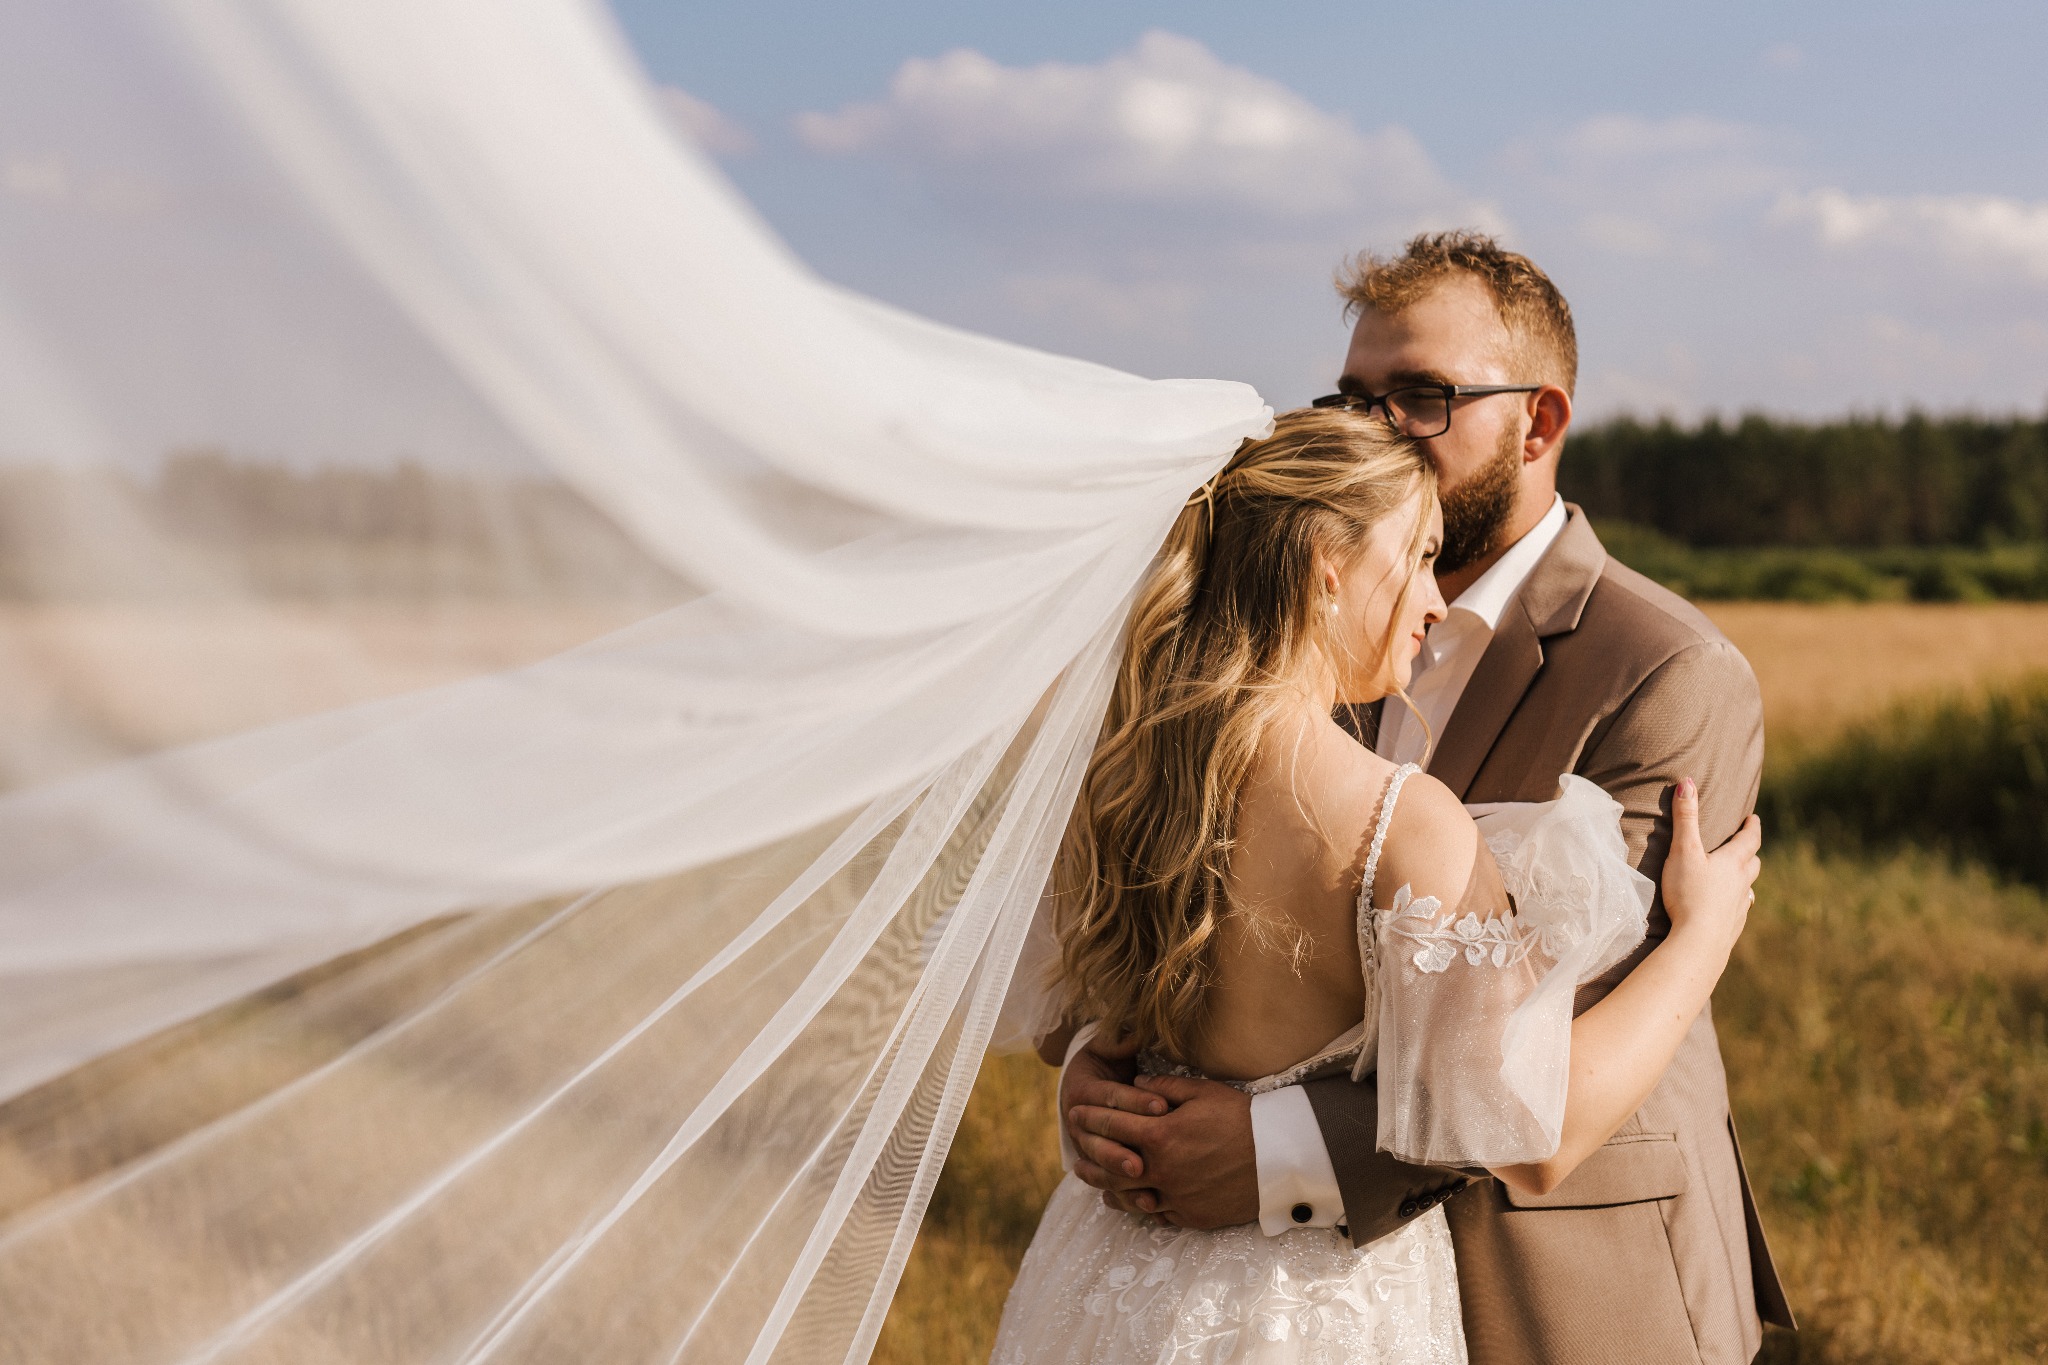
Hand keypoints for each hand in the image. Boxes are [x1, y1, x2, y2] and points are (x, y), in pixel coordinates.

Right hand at [1062, 1033, 1163, 1207]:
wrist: (1089, 1080)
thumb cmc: (1108, 1058)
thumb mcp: (1110, 1044)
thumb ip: (1121, 1038)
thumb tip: (1134, 1027)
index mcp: (1081, 1090)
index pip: (1109, 1097)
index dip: (1134, 1102)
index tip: (1162, 1107)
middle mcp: (1077, 1122)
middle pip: (1096, 1141)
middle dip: (1118, 1153)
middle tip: (1142, 1165)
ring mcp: (1085, 1147)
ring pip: (1099, 1169)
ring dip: (1119, 1183)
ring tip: (1146, 1195)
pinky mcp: (1098, 1166)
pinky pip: (1109, 1185)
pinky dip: (1126, 1199)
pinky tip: (1149, 1209)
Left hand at [1070, 1073, 1257, 1228]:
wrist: (1279, 1157)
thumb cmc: (1242, 1118)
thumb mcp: (1202, 1092)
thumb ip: (1164, 1085)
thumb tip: (1137, 1082)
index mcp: (1161, 1135)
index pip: (1113, 1125)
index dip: (1090, 1117)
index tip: (1075, 1112)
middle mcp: (1162, 1170)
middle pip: (1110, 1165)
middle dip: (1087, 1153)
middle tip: (1073, 1147)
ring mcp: (1175, 1197)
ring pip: (1127, 1195)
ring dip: (1104, 1186)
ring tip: (1089, 1179)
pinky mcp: (1190, 1216)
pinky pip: (1154, 1214)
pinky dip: (1136, 1205)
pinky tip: (1126, 1200)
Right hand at [1659, 776, 1760, 959]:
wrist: (1698, 941)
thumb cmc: (1689, 893)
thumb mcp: (1684, 851)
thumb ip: (1686, 818)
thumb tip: (1687, 782)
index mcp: (1733, 862)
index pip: (1750, 839)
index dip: (1752, 827)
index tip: (1753, 818)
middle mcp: (1743, 883)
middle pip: (1753, 863)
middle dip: (1750, 852)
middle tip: (1746, 845)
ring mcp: (1740, 906)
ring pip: (1749, 888)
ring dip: (1745, 879)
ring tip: (1738, 877)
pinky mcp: (1733, 926)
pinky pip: (1739, 909)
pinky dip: (1736, 902)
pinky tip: (1728, 908)